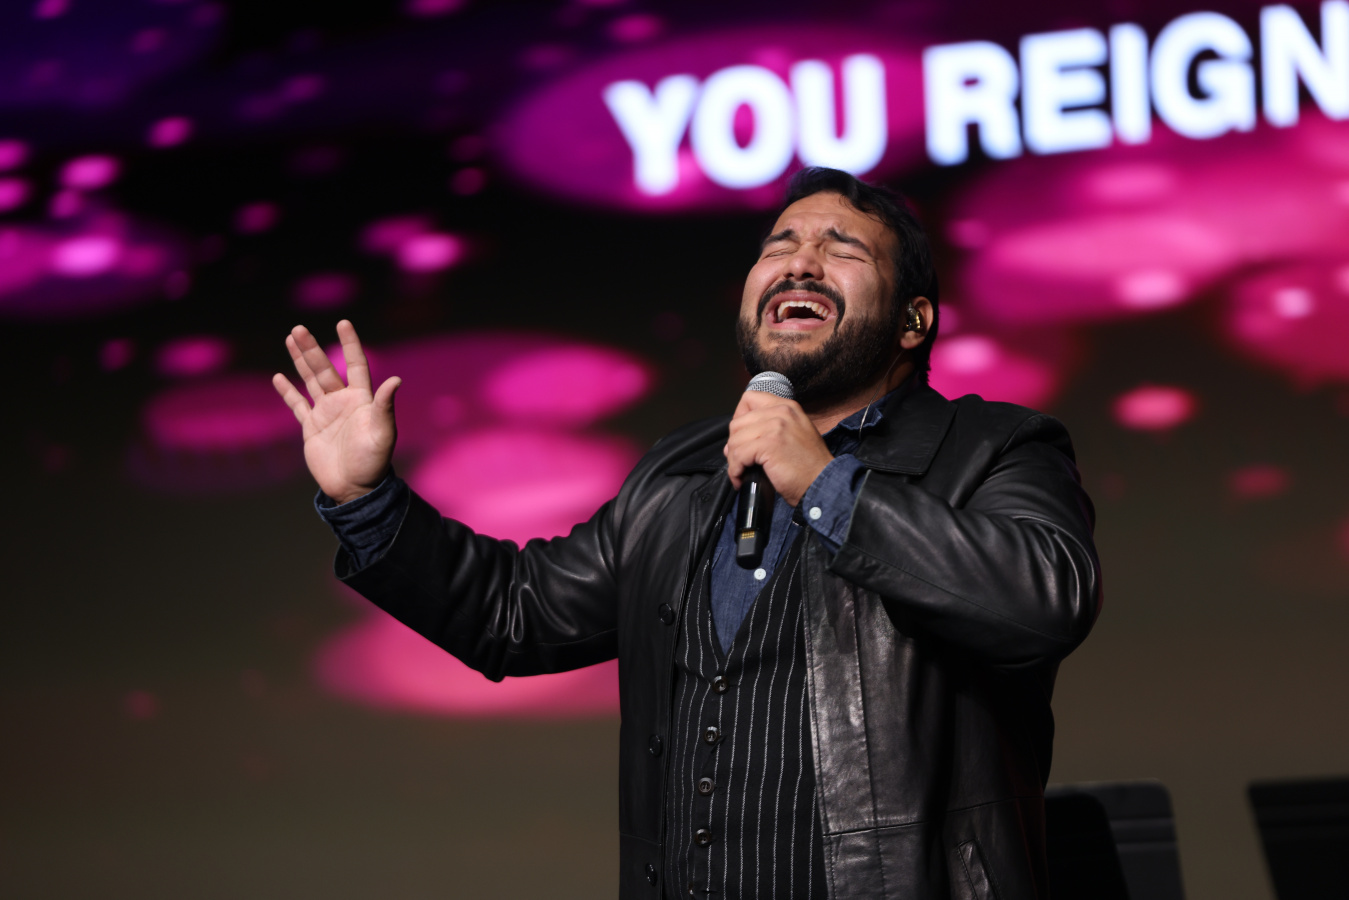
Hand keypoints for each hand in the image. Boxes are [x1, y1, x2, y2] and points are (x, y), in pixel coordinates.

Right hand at [272, 320, 400, 503]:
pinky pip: (297, 405)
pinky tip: (278, 377)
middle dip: (311, 349)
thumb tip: (396, 380)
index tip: (343, 323)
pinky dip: (287, 392)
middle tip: (297, 328)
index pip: (356, 364)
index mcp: (361, 399)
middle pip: (324, 369)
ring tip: (290, 339)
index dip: (350, 344)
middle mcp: (342, 401)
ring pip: (310, 380)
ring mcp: (325, 413)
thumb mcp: (382, 433)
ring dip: (300, 361)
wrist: (354, 487)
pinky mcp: (311, 427)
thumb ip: (384, 407)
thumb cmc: (373, 461)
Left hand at [724, 390, 833, 506]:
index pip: (750, 399)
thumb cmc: (809, 466)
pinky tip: (741, 478)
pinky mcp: (769, 444)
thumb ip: (771, 426)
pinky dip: (735, 470)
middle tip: (739, 460)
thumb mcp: (795, 433)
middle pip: (738, 422)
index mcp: (787, 407)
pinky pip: (738, 455)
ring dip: (733, 460)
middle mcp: (781, 412)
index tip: (741, 437)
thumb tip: (739, 437)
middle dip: (734, 444)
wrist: (822, 483)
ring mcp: (775, 427)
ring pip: (735, 440)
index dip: (739, 418)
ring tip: (741, 472)